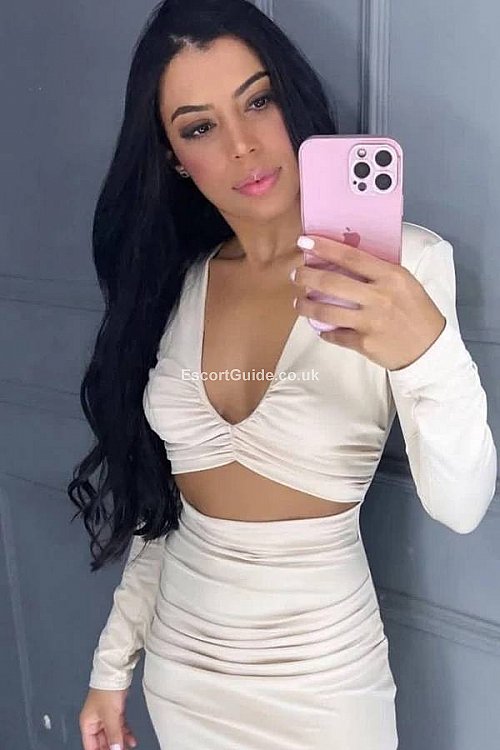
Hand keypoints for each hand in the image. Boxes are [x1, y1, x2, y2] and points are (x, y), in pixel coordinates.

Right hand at [79, 687, 137, 749]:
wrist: (116, 673)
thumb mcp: (110, 715)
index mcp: (87, 723)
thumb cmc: (107, 689)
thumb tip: (115, 749)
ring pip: (111, 735)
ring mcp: (105, 716)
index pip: (91, 746)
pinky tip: (131, 739)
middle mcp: (95, 720)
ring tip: (128, 748)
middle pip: (102, 741)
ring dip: (120, 742)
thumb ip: (113, 734)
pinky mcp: (114, 711)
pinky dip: (124, 733)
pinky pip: (118, 727)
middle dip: (112, 748)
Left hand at [291, 234, 445, 370]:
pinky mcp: (364, 343)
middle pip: (332, 283)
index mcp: (390, 276)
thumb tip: (345, 261)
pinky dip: (324, 332)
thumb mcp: (405, 283)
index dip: (325, 248)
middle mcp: (379, 297)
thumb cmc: (417, 311)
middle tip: (295, 274)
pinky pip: (335, 335)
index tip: (304, 241)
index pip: (351, 257)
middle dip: (307, 277)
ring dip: (306, 307)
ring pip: (326, 312)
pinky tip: (319, 328)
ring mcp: (370, 322)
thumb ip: (379, 273)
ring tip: (299, 302)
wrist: (429, 349)